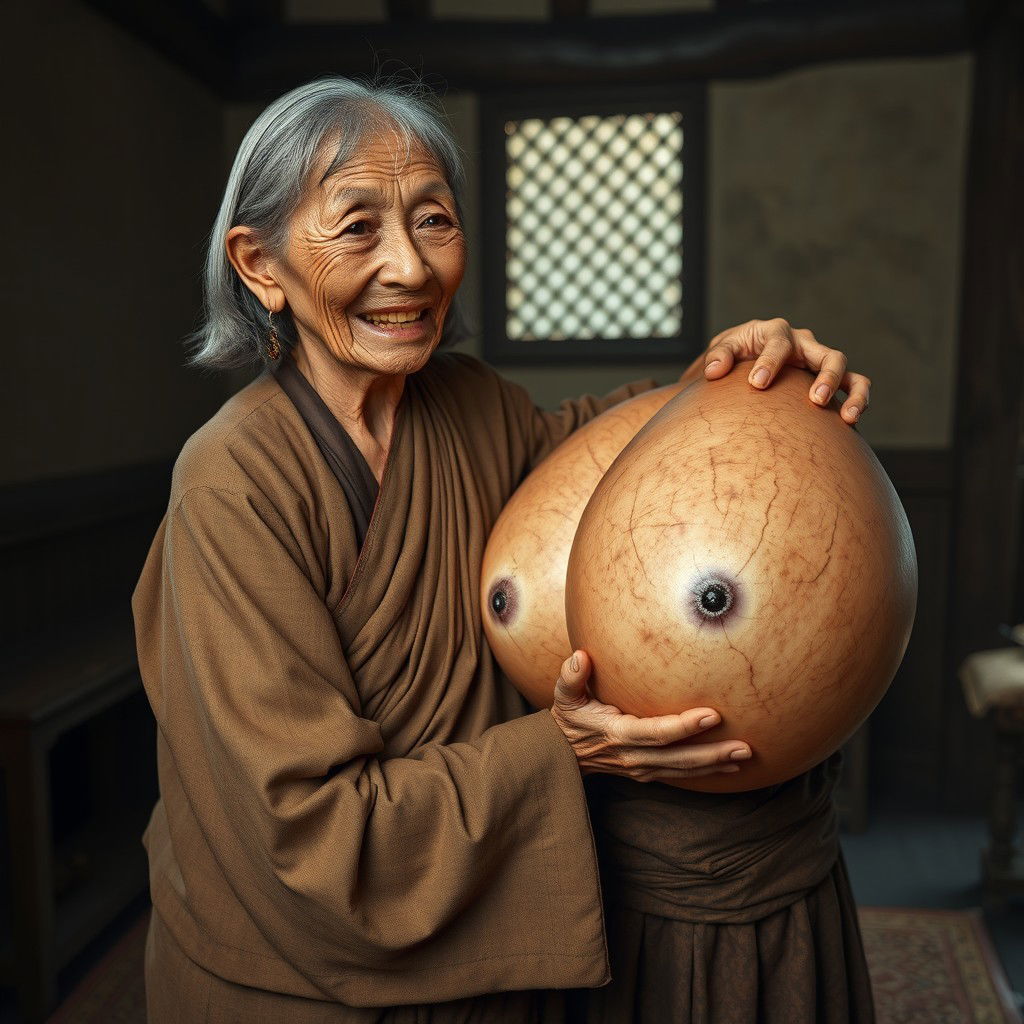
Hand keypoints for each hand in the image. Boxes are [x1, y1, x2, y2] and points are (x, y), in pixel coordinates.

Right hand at [549, 651, 751, 782]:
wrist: (563, 756)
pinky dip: (706, 772)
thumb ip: (571, 677)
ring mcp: (642, 768)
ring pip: (684, 770)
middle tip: (745, 747)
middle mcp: (633, 756)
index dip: (685, 726)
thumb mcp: (564, 697)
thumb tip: (580, 656)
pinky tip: (730, 767)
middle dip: (713, 753)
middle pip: (679, 758)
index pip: (657, 732)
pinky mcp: (648, 773)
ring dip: (716, 764)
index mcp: (618, 734)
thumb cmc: (568, 719)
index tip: (712, 715)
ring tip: (746, 756)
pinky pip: (681, 774)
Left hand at [694, 318, 870, 424]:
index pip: (778, 344)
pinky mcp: (828, 379)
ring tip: (847, 417)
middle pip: (829, 355)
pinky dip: (857, 401)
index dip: (769, 363)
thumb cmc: (736, 352)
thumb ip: (719, 356)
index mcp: (776, 333)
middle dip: (826, 377)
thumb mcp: (724, 348)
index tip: (757, 384)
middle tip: (816, 400)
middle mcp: (804, 344)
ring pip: (848, 372)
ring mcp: (818, 362)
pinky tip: (850, 424)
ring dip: (852, 393)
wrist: (747, 357)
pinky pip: (852, 386)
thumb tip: (714, 371)